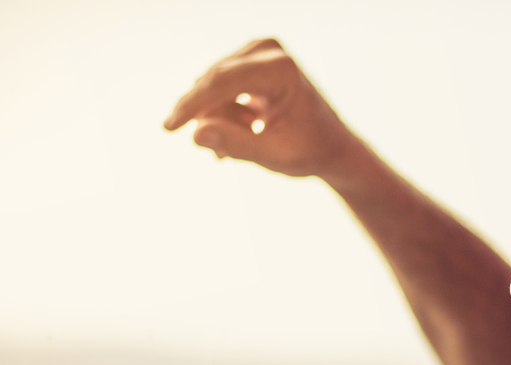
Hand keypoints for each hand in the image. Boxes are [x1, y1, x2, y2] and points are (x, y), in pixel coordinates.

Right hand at [164, 39, 350, 177]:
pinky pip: (217, 87)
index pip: (221, 81)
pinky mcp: (249, 60)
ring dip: (223, 120)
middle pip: (213, 83)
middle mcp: (268, 50)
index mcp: (281, 68)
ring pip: (211, 87)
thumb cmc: (309, 151)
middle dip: (215, 120)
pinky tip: (246, 129)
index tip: (168, 128)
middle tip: (226, 152)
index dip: (191, 105)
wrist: (331, 146)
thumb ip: (237, 144)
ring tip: (252, 134)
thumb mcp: (275, 156)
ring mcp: (258, 51)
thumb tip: (196, 134)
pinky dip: (225, 113)